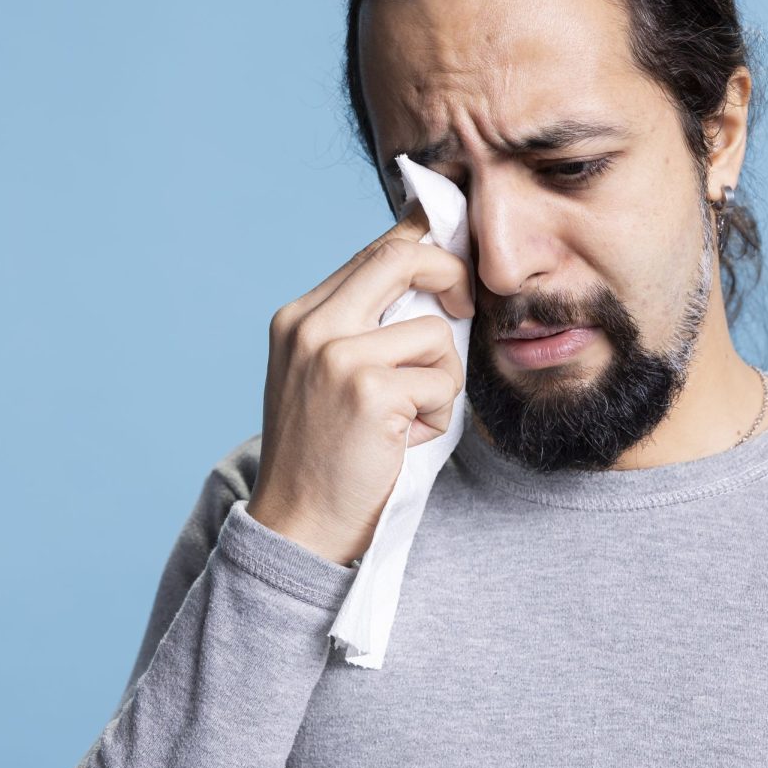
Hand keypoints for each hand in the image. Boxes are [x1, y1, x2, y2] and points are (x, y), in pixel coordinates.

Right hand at [244, 203, 474, 565]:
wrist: (299, 524)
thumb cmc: (326, 456)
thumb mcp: (327, 378)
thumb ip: (364, 329)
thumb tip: (435, 285)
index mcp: (299, 318)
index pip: (372, 252)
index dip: (423, 243)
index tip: (456, 260)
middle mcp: (311, 326)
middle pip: (401, 257)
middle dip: (452, 273)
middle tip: (468, 305)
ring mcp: (335, 355)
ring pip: (435, 332)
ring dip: (443, 379)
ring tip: (410, 417)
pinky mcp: (368, 390)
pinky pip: (441, 381)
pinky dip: (438, 415)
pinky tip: (405, 440)